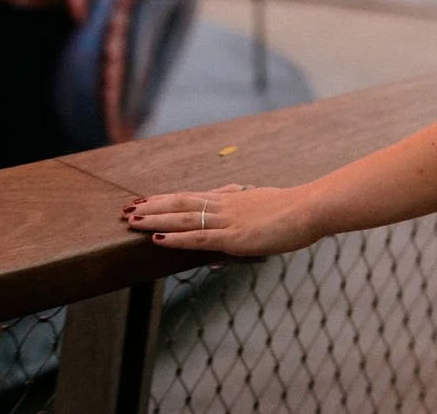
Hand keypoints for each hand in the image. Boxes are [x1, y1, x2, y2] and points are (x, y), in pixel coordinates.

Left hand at [122, 183, 315, 256]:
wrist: (311, 209)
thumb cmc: (294, 212)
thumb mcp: (264, 210)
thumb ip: (243, 218)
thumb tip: (227, 236)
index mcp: (232, 198)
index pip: (191, 197)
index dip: (166, 199)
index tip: (145, 200)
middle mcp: (224, 205)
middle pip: (180, 202)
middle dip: (151, 206)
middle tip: (126, 208)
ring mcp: (227, 220)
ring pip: (183, 217)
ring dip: (155, 218)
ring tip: (131, 220)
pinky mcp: (233, 237)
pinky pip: (197, 237)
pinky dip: (174, 238)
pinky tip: (157, 238)